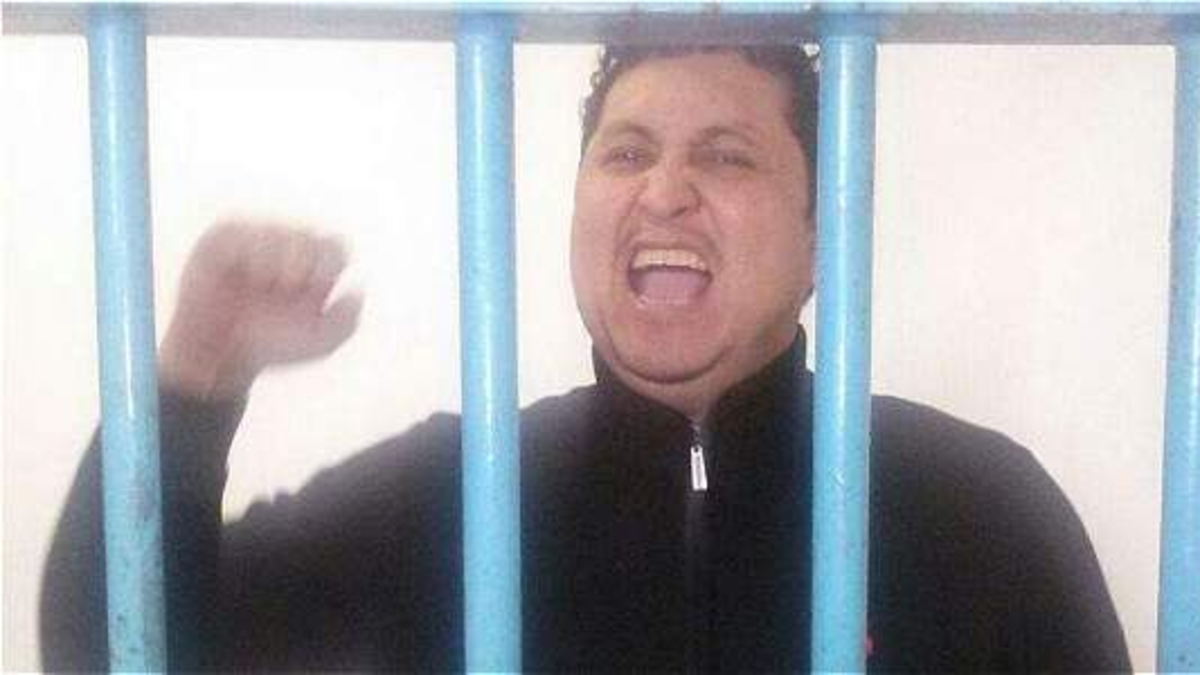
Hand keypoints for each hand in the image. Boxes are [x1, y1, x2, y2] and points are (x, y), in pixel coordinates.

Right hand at [159, 222, 362, 399]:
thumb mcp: (318, 343)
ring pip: (279, 231)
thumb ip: (346, 321)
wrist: (221, 355)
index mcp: (315, 267)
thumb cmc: (271, 344)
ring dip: (279, 261)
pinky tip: (251, 275)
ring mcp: (255, 239)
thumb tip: (357, 291)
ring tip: (266, 285)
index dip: (330, 263)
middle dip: (305, 263)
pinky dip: (253, 254)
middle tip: (289, 286)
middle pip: (311, 235)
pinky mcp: (223, 238)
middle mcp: (287, 248)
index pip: (335, 245)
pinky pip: (242, 229)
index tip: (318, 286)